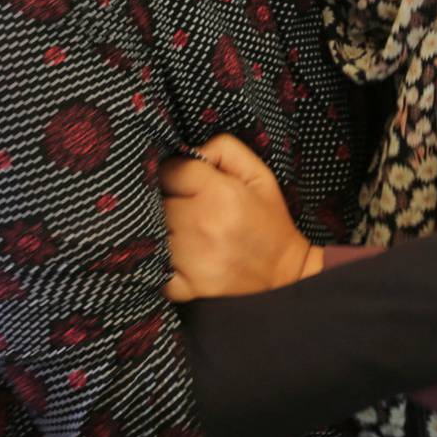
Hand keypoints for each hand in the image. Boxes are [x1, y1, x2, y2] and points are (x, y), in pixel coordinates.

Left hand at [161, 134, 317, 301]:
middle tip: (185, 207)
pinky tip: (178, 256)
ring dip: (162, 230)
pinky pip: (153, 266)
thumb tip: (189, 149)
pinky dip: (159, 261)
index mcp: (220, 193)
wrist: (283, 278)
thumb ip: (223, 149)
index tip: (183, 181)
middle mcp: (201, 225)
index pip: (169, 171)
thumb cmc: (268, 223)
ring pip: (152, 232)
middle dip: (166, 200)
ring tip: (182, 231)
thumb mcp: (259, 175)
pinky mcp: (184, 288)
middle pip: (156, 202)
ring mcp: (191, 259)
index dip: (173, 173)